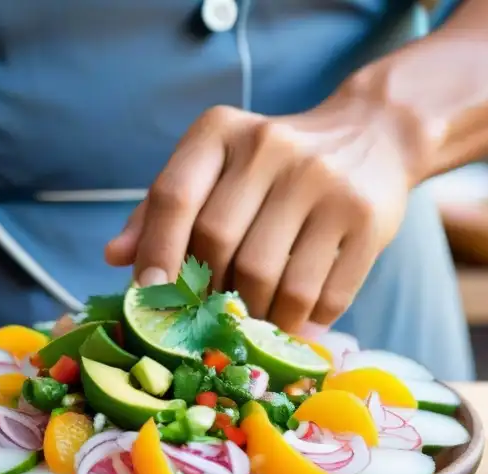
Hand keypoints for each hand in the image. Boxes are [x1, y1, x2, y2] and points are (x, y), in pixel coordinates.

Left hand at [105, 93, 412, 333]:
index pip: (175, 196)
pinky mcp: (367, 219)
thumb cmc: (271, 164)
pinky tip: (293, 326)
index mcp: (222, 132)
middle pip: (220, 246)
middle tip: (207, 318)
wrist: (372, 134)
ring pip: (271, 279)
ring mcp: (326, 184)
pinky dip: (302, 324)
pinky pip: (324, 295)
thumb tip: (115, 257)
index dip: (155, 251)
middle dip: (207, 294)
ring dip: (255, 318)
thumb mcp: (214, 165)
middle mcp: (273, 149)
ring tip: (251, 325)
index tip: (148, 293)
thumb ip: (162, 207)